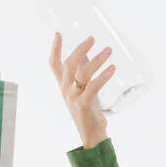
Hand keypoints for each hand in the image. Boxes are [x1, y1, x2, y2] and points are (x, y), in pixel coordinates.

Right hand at [49, 32, 112, 149]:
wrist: (91, 133)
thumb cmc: (89, 109)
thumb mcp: (84, 88)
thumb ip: (84, 72)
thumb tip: (90, 54)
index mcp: (63, 84)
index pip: (53, 64)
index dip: (55, 48)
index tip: (59, 33)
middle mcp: (65, 89)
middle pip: (69, 64)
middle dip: (80, 49)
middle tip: (93, 38)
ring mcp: (73, 97)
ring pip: (82, 73)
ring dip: (97, 60)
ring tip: (109, 51)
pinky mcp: (83, 104)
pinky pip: (93, 87)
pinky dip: (103, 76)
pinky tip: (112, 69)